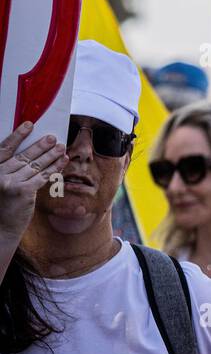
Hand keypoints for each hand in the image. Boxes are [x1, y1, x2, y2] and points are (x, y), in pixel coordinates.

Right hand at [0, 123, 66, 241]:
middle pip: (23, 156)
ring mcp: (11, 182)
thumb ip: (10, 170)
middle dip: (41, 146)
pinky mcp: (23, 191)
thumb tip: (32, 154)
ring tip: (61, 148)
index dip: (17, 136)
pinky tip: (62, 162)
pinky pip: (42, 176)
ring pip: (35, 165)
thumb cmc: (2, 205)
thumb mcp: (1, 184)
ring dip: (51, 155)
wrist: (1, 229)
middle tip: (53, 138)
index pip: (5, 148)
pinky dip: (54, 168)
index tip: (29, 125)